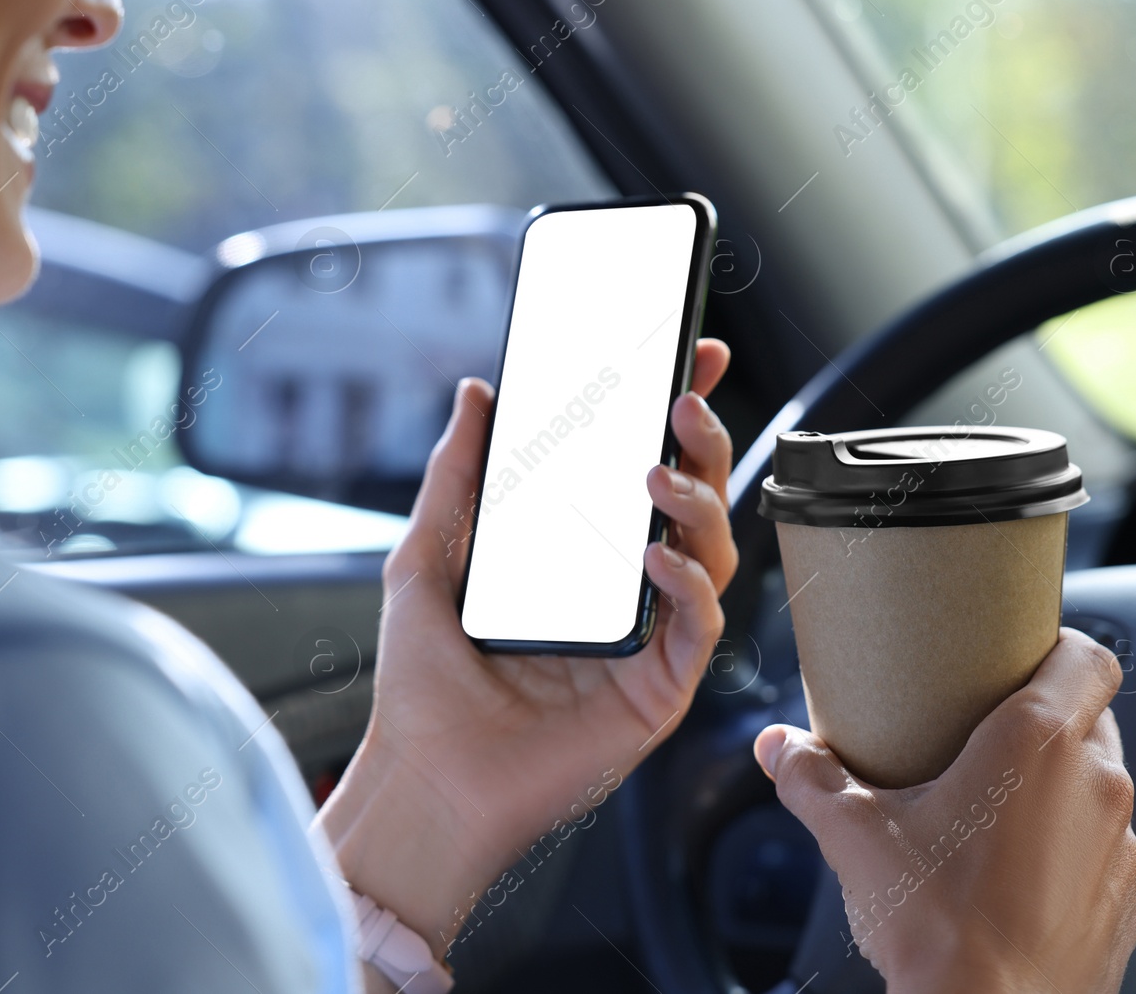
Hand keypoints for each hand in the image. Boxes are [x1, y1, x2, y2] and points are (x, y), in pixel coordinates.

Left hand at [316, 340, 736, 969]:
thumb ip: (456, 475)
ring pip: (711, 557)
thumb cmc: (424, 685)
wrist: (424, 776)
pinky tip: (657, 558)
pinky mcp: (659, 692)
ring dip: (697, 505)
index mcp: (578, 560)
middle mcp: (621, 595)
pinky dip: (690, 586)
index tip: (690, 359)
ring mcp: (647, 642)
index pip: (642, 475)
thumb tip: (475, 395)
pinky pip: (701, 628)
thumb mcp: (427, 558)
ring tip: (655, 478)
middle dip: (701, 445)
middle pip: (691, 506)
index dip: (676, 419)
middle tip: (682, 403)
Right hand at [756, 628, 1135, 993]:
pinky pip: (1104, 851)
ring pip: (1100, 786)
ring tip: (998, 808)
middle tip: (986, 734)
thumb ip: (811, 777)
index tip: (1019, 657)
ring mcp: (1120, 847)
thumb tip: (776, 747)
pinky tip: (1017, 872)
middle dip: (1048, 718)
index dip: (1058, 648)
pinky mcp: (1126, 903)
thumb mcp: (854, 836)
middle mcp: (1095, 785)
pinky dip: (1070, 848)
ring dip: (1060, 786)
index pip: (1088, 658)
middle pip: (1092, 718)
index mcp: (1037, 743)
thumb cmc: (934, 926)